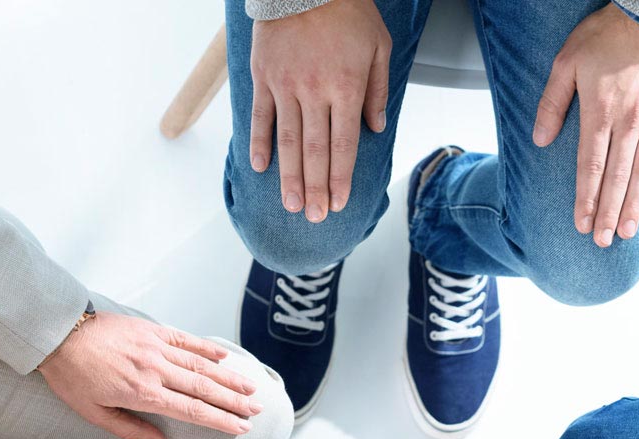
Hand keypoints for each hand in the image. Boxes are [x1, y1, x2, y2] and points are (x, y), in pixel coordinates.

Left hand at [39, 311, 262, 438]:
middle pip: (204, 388)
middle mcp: (156, 370)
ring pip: (201, 365)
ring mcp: (156, 347)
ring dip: (229, 378)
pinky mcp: (152, 330)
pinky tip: (224, 359)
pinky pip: (186, 340)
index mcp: (142, 394)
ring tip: (250, 388)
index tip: (241, 427)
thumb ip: (131, 430)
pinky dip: (207, 349)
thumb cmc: (71, 377)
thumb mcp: (93, 413)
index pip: (192, 410)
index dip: (220, 420)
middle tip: (256, 411)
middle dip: (234, 401)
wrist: (57, 334)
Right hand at [249, 0, 390, 221]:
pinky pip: (260, 116)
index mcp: (346, 88)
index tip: (340, 203)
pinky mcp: (263, 76)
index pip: (343, 145)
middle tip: (316, 218)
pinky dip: (259, 143)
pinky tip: (260, 169)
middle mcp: (315, 91)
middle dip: (316, 189)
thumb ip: (377, 90)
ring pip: (287, 141)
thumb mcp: (379, 46)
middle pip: (314, 151)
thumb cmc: (349, 12)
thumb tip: (375, 128)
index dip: (341, 178)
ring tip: (292, 205)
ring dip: (289, 177)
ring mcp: (285, 85)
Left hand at [534, 2, 638, 246]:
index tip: (581, 224)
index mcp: (600, 111)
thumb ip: (551, 103)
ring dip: (633, 205)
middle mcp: (629, 122)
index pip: (590, 166)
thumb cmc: (604, 36)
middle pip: (616, 178)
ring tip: (627, 232)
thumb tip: (539, 140)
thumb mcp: (565, 62)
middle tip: (603, 242)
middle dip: (609, 213)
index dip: (586, 199)